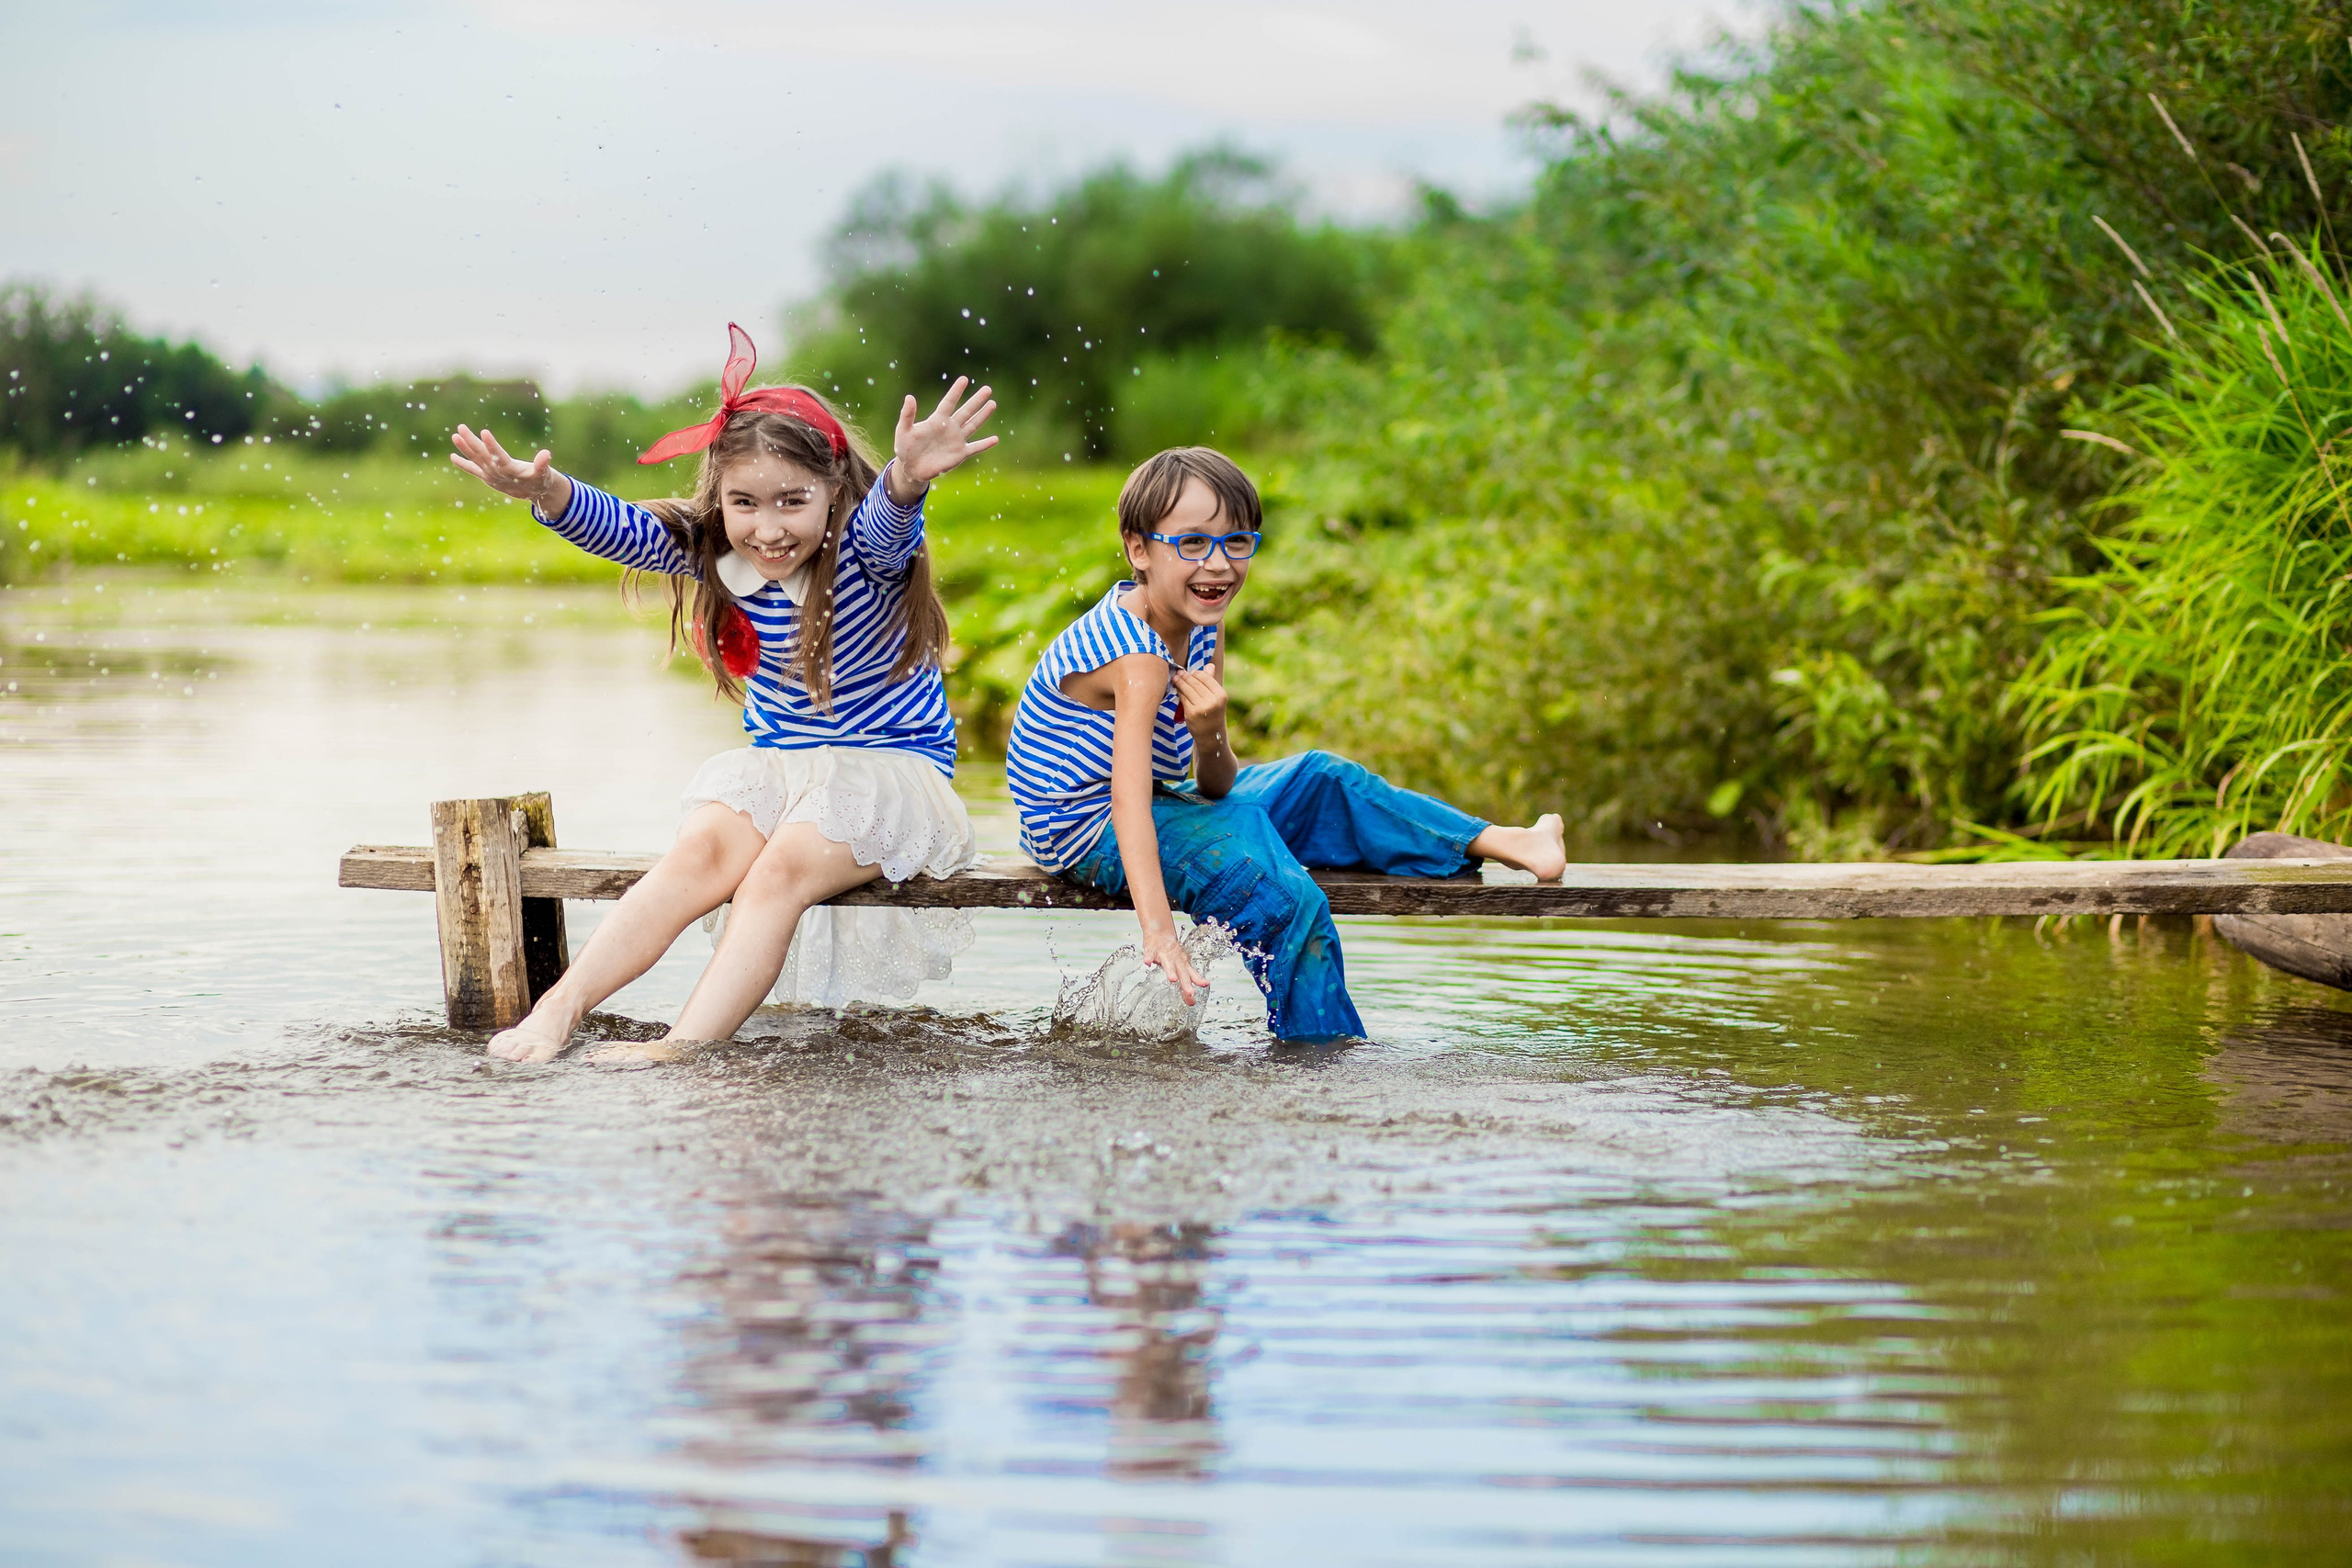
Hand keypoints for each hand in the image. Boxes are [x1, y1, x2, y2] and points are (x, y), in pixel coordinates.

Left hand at [451, 424, 568, 514]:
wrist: (533, 494)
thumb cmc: (540, 480)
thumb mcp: (543, 473)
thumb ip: (542, 464)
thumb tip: (546, 454)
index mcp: (510, 470)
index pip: (499, 456)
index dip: (492, 445)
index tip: (484, 432)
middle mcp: (497, 472)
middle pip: (481, 455)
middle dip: (471, 441)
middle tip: (461, 428)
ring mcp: (490, 475)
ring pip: (475, 459)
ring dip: (464, 448)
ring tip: (455, 436)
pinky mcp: (487, 476)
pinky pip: (472, 469)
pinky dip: (463, 463)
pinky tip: (452, 456)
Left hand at [888, 376, 996, 501]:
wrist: (911, 468)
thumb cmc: (905, 448)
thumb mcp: (903, 430)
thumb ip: (907, 415)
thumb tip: (909, 397)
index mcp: (937, 420)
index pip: (949, 402)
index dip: (956, 391)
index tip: (964, 379)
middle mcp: (949, 428)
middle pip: (966, 411)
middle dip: (976, 400)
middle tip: (987, 389)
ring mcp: (956, 441)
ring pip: (972, 425)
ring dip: (983, 415)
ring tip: (992, 403)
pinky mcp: (959, 454)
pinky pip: (975, 448)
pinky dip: (984, 444)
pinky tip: (995, 439)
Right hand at [1140, 925, 1209, 1005]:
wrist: (1161, 933)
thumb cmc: (1172, 953)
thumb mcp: (1182, 967)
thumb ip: (1187, 983)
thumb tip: (1192, 1001)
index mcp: (1183, 965)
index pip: (1190, 978)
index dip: (1194, 988)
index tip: (1194, 999)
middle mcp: (1176, 960)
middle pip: (1182, 972)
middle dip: (1186, 983)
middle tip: (1190, 993)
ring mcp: (1165, 954)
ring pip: (1168, 963)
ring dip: (1171, 971)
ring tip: (1172, 979)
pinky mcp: (1153, 949)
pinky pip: (1150, 953)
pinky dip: (1149, 957)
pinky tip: (1147, 963)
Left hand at [1170, 667, 1227, 740]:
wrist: (1210, 735)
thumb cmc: (1213, 714)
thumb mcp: (1216, 698)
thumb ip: (1212, 681)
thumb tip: (1210, 665)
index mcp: (1221, 695)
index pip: (1206, 678)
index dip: (1196, 674)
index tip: (1190, 672)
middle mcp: (1213, 701)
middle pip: (1195, 682)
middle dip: (1186, 676)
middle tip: (1179, 672)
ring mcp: (1202, 707)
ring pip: (1188, 689)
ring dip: (1180, 682)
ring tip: (1175, 678)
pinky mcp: (1192, 713)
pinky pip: (1183, 698)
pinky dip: (1179, 692)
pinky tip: (1176, 688)